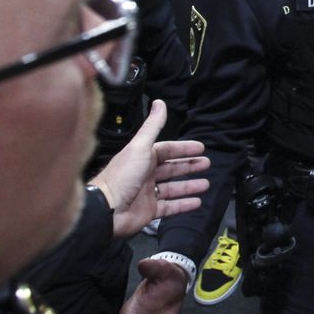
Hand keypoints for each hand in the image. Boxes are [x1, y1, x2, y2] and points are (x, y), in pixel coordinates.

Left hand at [87, 102, 211, 238]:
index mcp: (143, 157)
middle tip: (206, 164)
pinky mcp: (150, 210)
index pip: (167, 150)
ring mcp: (148, 193)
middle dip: (189, 166)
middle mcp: (146, 174)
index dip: (183, 148)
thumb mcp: (140, 147)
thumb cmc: (123, 175)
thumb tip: (159, 102)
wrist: (107, 209)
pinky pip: (170, 206)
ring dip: (189, 185)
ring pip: (173, 188)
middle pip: (172, 168)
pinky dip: (184, 204)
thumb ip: (152, 126)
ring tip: (205, 184)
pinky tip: (197, 202)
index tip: (201, 148)